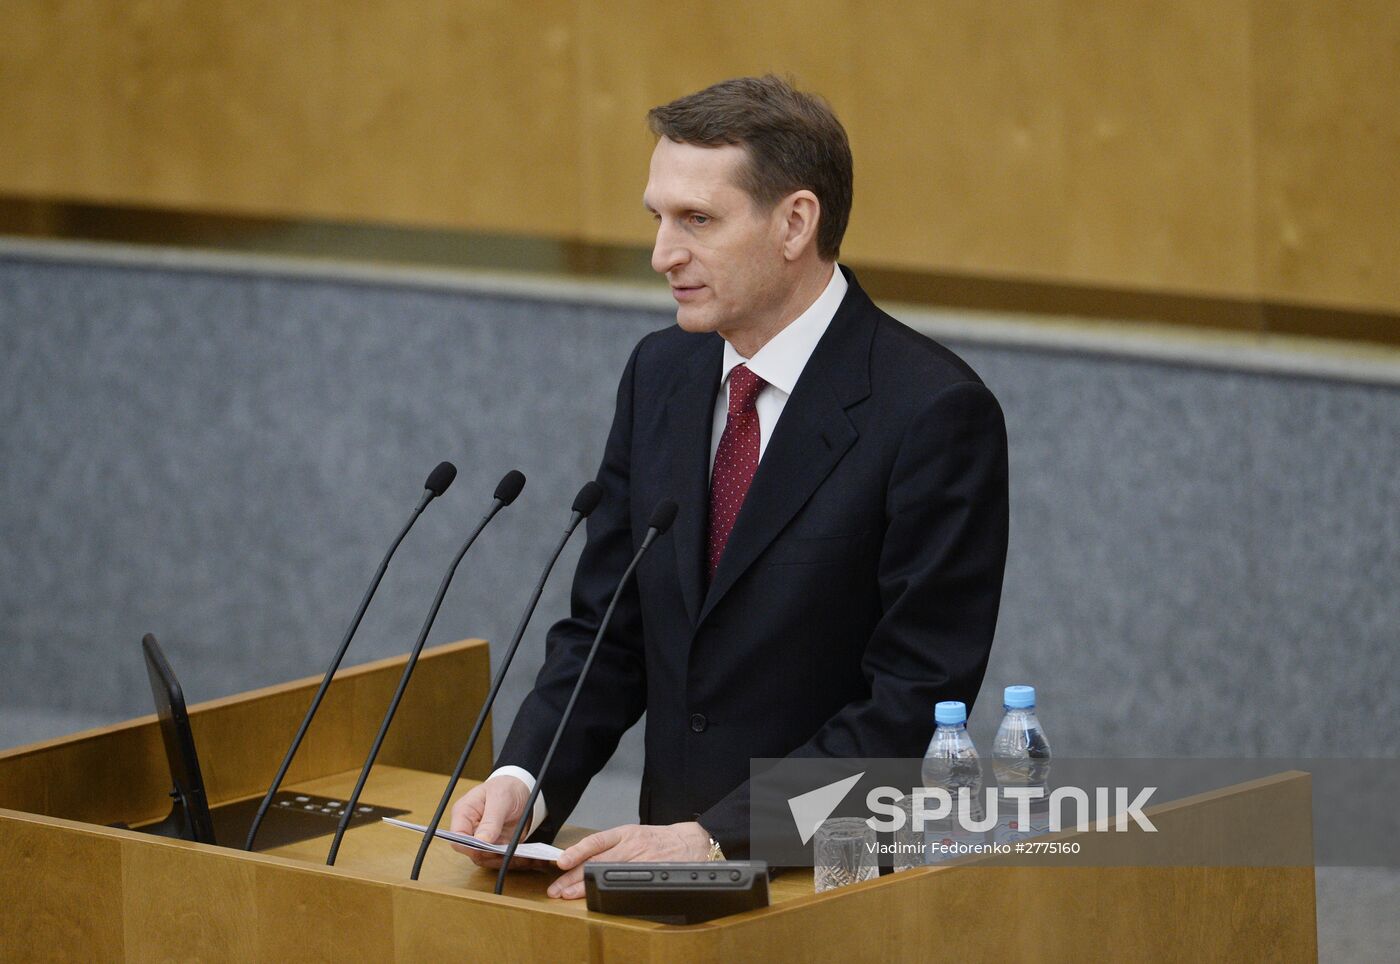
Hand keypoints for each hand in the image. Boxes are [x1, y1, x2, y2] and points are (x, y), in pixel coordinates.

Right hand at [448, 775, 547, 869]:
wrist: (521, 789)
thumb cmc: (505, 788)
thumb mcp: (500, 798)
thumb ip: (491, 820)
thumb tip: (481, 842)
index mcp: (464, 814)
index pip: (457, 839)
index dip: (470, 848)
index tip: (488, 849)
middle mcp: (471, 830)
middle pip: (474, 853)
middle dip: (493, 857)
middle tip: (512, 853)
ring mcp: (484, 840)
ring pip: (489, 860)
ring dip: (507, 861)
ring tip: (526, 857)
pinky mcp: (497, 846)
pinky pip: (502, 859)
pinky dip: (515, 860)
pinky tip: (530, 858)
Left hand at [547, 821, 711, 898]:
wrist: (692, 843)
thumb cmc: (662, 840)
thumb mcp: (637, 834)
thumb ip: (614, 846)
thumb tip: (585, 859)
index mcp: (626, 833)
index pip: (596, 842)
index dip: (576, 851)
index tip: (560, 862)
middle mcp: (631, 845)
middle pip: (596, 861)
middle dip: (572, 876)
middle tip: (555, 888)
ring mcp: (640, 860)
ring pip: (606, 873)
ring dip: (584, 886)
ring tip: (566, 895)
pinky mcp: (649, 873)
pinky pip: (624, 882)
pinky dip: (607, 889)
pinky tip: (595, 895)